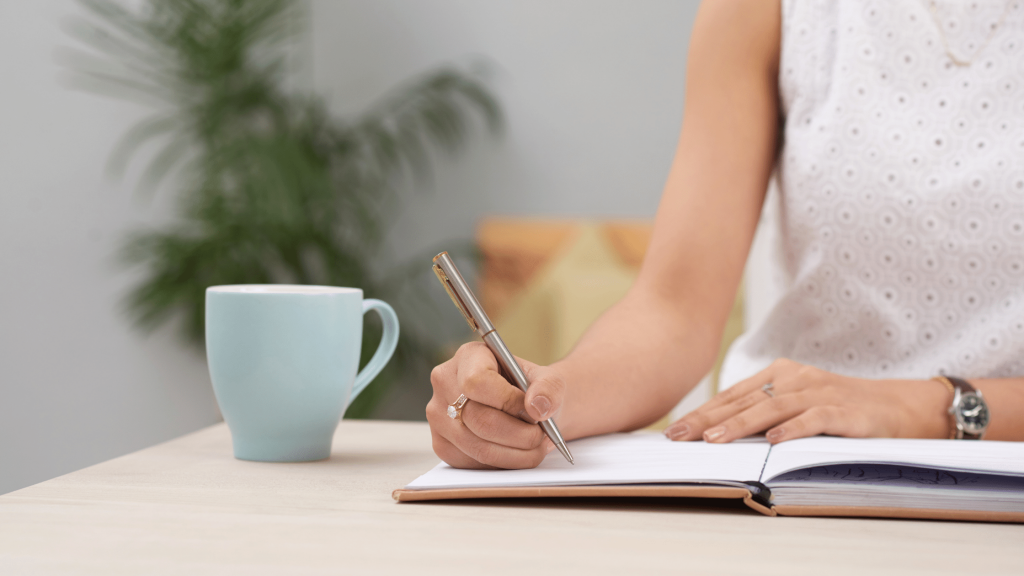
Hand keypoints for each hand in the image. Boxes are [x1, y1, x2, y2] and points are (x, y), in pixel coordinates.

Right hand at [426, 342, 566, 468]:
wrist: (524, 407)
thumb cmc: (532, 390)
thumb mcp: (548, 380)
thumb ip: (549, 388)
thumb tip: (537, 408)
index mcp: (468, 357)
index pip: (477, 382)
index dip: (508, 401)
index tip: (531, 411)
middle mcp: (445, 383)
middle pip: (478, 419)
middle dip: (519, 434)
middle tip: (542, 435)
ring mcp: (438, 416)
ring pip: (478, 447)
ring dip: (517, 453)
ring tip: (537, 445)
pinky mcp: (442, 444)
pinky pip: (474, 463)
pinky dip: (504, 463)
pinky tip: (519, 452)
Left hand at [664, 358, 950, 443]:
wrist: (902, 407)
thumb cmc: (842, 410)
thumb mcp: (798, 405)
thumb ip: (765, 413)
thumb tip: (718, 433)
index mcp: (781, 375)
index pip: (734, 395)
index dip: (703, 412)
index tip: (675, 428)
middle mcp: (797, 379)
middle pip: (745, 400)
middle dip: (708, 419)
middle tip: (680, 435)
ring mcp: (821, 393)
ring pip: (772, 408)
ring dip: (741, 425)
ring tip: (713, 439)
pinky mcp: (845, 412)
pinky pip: (814, 419)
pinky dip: (793, 430)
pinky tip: (773, 442)